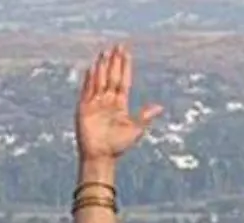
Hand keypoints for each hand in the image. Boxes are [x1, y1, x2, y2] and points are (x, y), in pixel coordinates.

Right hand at [76, 44, 161, 162]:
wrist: (101, 156)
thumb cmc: (118, 146)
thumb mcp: (135, 130)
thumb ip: (144, 116)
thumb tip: (159, 106)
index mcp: (120, 104)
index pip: (123, 81)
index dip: (125, 67)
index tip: (127, 53)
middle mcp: (108, 101)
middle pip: (112, 76)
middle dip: (115, 61)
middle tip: (117, 45)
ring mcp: (96, 103)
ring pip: (99, 80)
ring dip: (102, 66)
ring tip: (104, 52)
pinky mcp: (84, 108)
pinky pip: (87, 90)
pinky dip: (89, 79)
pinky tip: (91, 68)